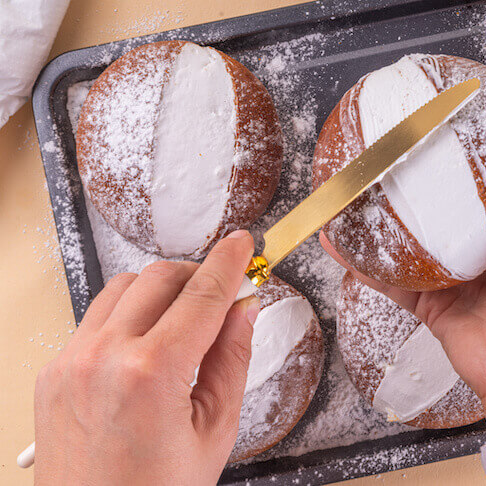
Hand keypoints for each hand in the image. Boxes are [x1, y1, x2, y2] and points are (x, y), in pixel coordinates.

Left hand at [33, 231, 259, 484]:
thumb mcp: (215, 430)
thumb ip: (233, 358)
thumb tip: (244, 309)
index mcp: (152, 373)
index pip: (202, 295)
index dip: (230, 262)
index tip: (244, 243)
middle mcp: (103, 357)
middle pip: (160, 277)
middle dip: (198, 274)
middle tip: (223, 292)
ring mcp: (71, 362)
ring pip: (123, 288)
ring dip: (160, 291)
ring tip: (184, 321)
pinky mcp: (53, 371)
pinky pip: (95, 318)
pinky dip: (128, 317)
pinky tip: (147, 345)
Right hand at [322, 94, 485, 434]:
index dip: (467, 141)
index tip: (441, 110)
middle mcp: (484, 242)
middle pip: (441, 200)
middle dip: (413, 174)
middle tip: (385, 142)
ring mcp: (453, 273)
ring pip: (406, 237)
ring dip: (376, 213)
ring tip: (348, 182)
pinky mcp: (428, 303)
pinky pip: (386, 277)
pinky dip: (358, 259)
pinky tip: (332, 235)